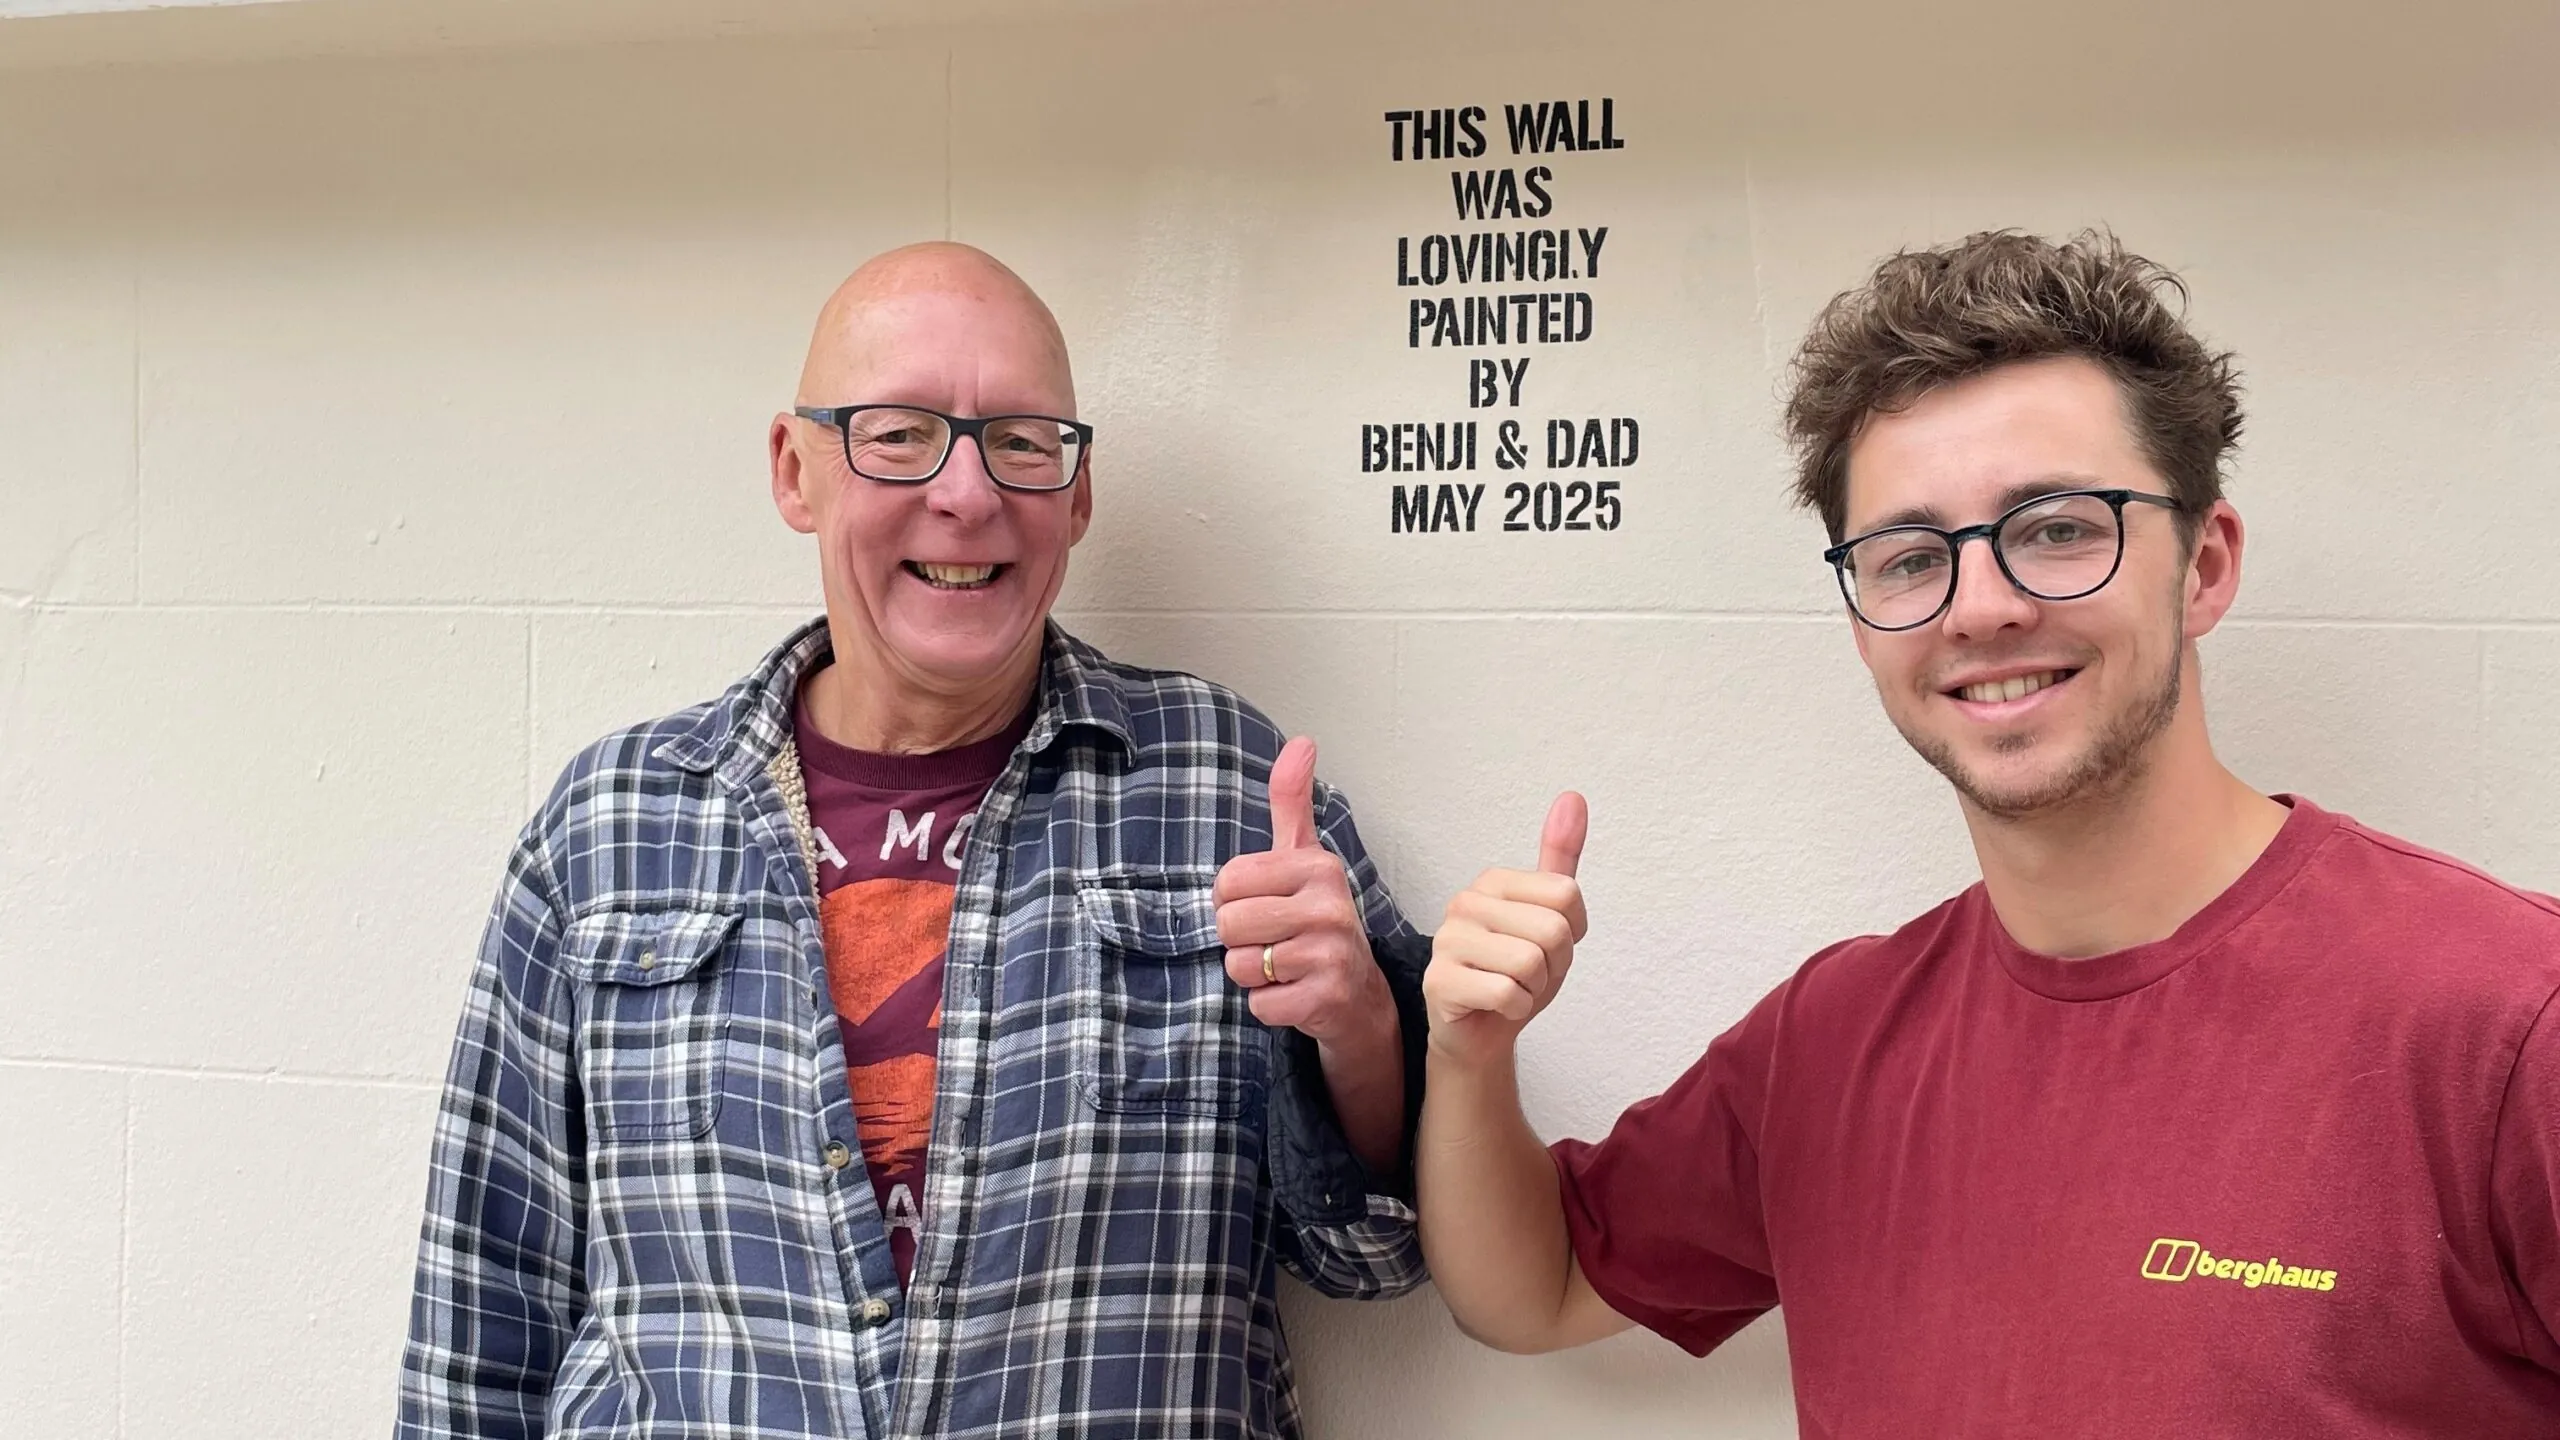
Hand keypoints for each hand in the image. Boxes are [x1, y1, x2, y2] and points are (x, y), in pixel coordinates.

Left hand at [1214, 736, 1393, 1048]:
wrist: (1359, 994)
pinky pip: (1258, 1004)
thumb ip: (1292, 802)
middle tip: (1276, 941)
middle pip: (1228, 924)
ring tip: (1286, 968)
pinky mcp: (1324, 998)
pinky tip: (1296, 993)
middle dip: (1242, 941)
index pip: (1226, 882)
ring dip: (1255, 975)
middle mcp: (1329, 906)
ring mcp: (1329, 954)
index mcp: (1317, 866)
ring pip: (1239, 966)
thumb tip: (1301, 741)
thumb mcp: (1305, 858)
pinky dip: (1269, 1006)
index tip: (1268, 907)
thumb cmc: (1317, 920)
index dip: (1235, 901)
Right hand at [1423, 792, 1587, 1064]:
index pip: (1568, 895)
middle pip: (1553, 930)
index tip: (1544, 946)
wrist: (1479, 1032)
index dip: (1570, 933)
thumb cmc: (1515, 973)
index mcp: (1493, 881)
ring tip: (1510, 989)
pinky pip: (1507, 994)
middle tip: (1527, 975)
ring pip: (1531, 963)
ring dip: (1533, 990)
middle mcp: (1465, 902)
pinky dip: (1514, 1010)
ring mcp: (1446, 940)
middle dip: (1553, 965)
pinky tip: (1495, 1006)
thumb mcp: (1550, 916)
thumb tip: (1573, 798)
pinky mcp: (1439, 981)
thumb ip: (1560, 860)